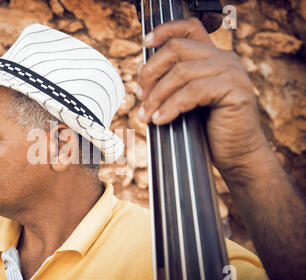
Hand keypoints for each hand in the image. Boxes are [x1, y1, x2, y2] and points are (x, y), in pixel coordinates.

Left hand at [136, 18, 269, 173]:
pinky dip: (171, 106)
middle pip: (177, 48)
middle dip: (151, 72)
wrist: (236, 154)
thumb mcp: (185, 100)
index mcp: (212, 57)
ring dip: (156, 95)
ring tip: (145, 115)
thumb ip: (170, 82)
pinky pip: (192, 92)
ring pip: (181, 72)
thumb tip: (141, 71)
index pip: (189, 28)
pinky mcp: (235, 89)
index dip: (165, 31)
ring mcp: (231, 72)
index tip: (145, 42)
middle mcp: (224, 59)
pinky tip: (160, 120)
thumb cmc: (208, 130)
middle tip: (140, 95)